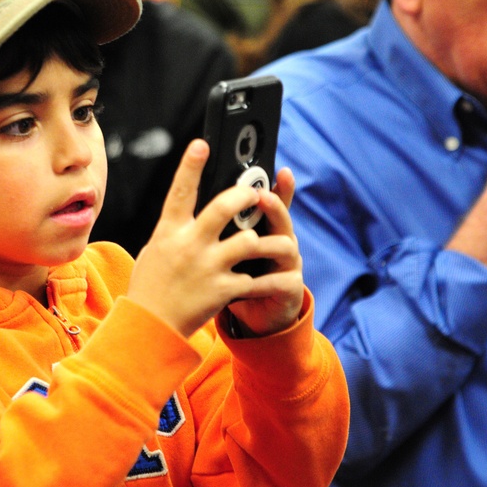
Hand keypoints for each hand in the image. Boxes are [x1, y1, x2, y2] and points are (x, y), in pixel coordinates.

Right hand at [127, 140, 302, 337]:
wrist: (149, 327)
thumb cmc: (151, 284)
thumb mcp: (156, 248)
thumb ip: (176, 228)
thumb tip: (192, 207)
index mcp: (169, 231)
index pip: (180, 191)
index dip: (191, 166)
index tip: (202, 145)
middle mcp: (189, 245)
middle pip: (224, 208)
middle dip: (246, 196)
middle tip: (257, 194)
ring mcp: (207, 268)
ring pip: (250, 242)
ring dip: (270, 241)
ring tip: (280, 242)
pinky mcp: (222, 290)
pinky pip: (257, 279)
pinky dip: (274, 279)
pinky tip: (285, 276)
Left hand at [225, 167, 303, 335]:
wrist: (252, 316)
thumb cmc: (234, 276)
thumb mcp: (224, 248)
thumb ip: (219, 227)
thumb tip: (197, 199)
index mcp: (262, 228)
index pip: (270, 201)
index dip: (278, 187)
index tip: (282, 170)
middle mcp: (279, 240)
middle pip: (281, 217)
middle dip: (273, 205)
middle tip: (260, 197)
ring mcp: (287, 264)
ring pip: (285, 246)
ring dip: (266, 244)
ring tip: (250, 244)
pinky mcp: (289, 289)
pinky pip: (280, 282)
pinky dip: (264, 282)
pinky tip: (249, 283)